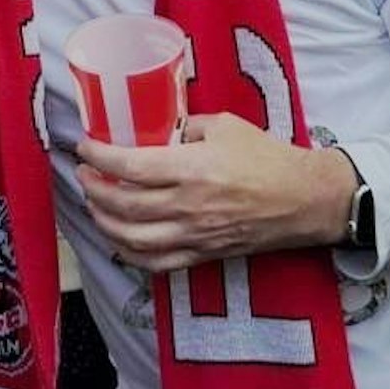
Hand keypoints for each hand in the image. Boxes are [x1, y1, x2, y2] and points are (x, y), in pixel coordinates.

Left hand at [72, 113, 356, 271]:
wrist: (305, 199)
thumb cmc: (268, 158)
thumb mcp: (225, 126)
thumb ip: (186, 128)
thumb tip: (158, 130)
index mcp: (192, 169)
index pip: (129, 166)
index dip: (98, 156)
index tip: (84, 146)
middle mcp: (187, 206)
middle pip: (122, 203)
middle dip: (92, 188)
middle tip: (84, 173)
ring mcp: (193, 235)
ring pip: (131, 238)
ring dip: (103, 221)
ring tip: (94, 204)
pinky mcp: (202, 255)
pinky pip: (155, 262)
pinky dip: (128, 253)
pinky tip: (118, 238)